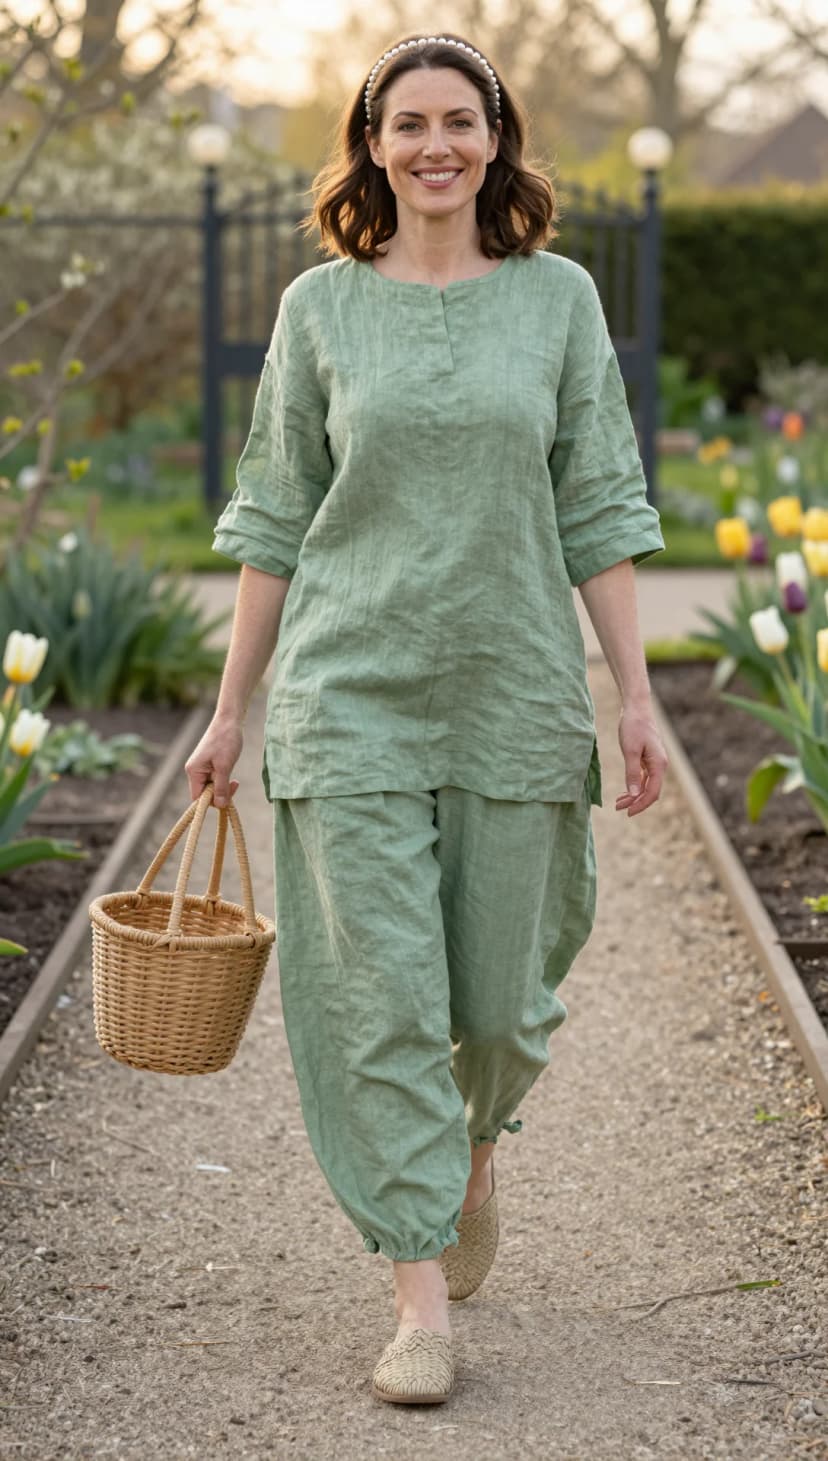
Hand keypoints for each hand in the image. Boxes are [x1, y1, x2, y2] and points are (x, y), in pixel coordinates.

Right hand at [184, 714, 242, 807]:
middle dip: (219, 793)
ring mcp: (201, 767)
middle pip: (204, 794)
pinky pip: (215, 780)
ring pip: (211, 787)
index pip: (197, 798)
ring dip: (223, 787)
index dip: (210, 802)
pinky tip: (232, 776)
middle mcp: (194, 771)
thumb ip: (221, 787)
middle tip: (234, 785)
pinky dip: (224, 781)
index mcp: (193, 771)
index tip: (226, 798)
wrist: (229, 720)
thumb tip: (220, 805)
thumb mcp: (225, 766)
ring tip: (234, 780)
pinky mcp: (209, 764)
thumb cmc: (226, 740)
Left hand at [615, 702, 667, 816]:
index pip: (653, 792)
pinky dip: (635, 786)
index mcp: (659, 764)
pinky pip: (644, 778)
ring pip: (647, 786)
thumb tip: (634, 794)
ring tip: (618, 803)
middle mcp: (660, 765)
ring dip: (634, 796)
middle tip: (618, 808)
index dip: (641, 805)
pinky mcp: (648, 759)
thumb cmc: (633, 726)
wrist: (636, 708)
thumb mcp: (630, 750)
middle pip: (651, 791)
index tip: (627, 813)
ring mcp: (654, 762)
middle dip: (636, 802)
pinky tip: (625, 791)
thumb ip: (632, 773)